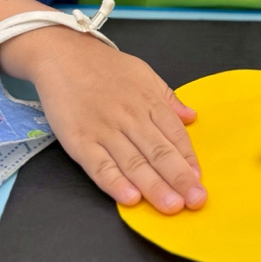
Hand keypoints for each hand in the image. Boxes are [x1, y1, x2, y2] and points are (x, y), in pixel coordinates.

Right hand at [29, 32, 205, 212]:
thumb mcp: (143, 73)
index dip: (189, 160)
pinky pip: (99, 166)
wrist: (61, 54)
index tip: (199, 181)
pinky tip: (130, 199)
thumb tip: (192, 117)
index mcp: (149, 101)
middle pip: (159, 152)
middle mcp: (130, 117)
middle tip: (196, 201)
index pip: (176, 135)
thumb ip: (168, 98)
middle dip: (179, 179)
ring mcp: (104, 130)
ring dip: (154, 187)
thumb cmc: (105, 66)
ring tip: (171, 206)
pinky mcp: (78, 140)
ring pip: (134, 163)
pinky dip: (115, 183)